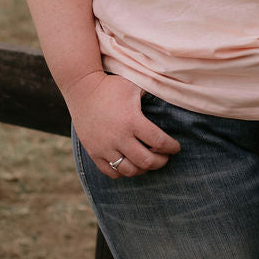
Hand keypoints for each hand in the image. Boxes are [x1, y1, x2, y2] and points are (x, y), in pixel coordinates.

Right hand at [65, 71, 180, 177]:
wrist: (82, 88)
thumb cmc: (112, 85)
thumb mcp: (135, 86)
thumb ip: (153, 94)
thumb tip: (173, 96)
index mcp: (132, 120)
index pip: (159, 142)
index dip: (171, 147)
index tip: (176, 147)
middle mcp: (119, 137)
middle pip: (146, 161)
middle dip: (161, 161)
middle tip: (165, 157)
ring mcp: (104, 147)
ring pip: (129, 170)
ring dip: (143, 169)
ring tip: (148, 162)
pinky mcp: (94, 152)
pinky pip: (111, 172)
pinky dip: (123, 172)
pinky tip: (130, 165)